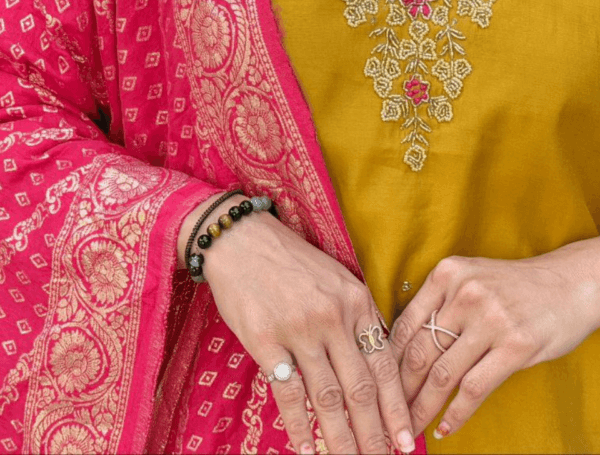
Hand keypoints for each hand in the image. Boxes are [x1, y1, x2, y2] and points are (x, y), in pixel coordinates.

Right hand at [201, 210, 416, 454]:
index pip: (385, 365)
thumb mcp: (336, 279)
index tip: (407, 441)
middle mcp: (334, 316)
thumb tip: (377, 367)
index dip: (397, 408)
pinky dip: (300, 425)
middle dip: (374, 434)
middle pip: (361, 388)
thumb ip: (357, 318)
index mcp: (356, 301)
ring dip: (342, 440)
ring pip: (328, 397)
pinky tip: (308, 450)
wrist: (242, 239)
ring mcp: (299, 329)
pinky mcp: (265, 339)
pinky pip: (288, 392)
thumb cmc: (291, 262)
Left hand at [388, 239, 599, 440]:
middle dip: (398, 389)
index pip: (405, 324)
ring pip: (442, 374)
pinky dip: (455, 415)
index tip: (376, 384)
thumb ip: (438, 303)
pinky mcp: (515, 346)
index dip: (386, 360)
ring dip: (422, 407)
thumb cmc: (512, 285)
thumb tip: (399, 345)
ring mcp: (490, 320)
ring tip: (409, 428)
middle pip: (418, 351)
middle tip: (386, 413)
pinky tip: (444, 428)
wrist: (567, 283)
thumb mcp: (469, 278)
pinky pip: (474, 389)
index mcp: (446, 274)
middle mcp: (464, 294)